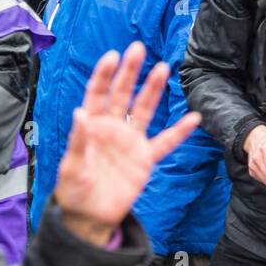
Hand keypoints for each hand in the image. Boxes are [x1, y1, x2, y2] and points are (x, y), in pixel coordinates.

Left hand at [54, 43, 202, 245]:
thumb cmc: (74, 190)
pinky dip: (179, 132)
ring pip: (144, 110)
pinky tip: (193, 119)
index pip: (97, 95)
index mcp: (91, 126)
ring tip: (163, 69)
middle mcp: (112, 128)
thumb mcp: (72, 166)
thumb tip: (80, 113)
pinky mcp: (144, 159)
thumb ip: (78, 140)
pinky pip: (165, 143)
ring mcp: (130, 142)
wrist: (90, 216)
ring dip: (153, 90)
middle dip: (130, 72)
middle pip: (123, 95)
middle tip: (138, 49)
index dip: (104, 75)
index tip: (113, 56)